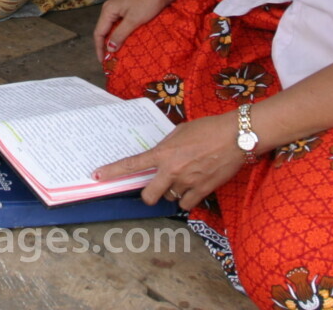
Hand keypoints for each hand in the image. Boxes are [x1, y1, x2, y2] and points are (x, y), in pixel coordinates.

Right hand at [92, 0, 179, 61]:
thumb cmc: (147, 3)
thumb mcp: (133, 21)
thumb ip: (119, 35)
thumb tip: (109, 48)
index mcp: (108, 9)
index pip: (98, 32)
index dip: (99, 48)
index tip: (103, 62)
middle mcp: (110, 6)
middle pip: (103, 28)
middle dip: (105, 44)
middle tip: (109, 59)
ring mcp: (118, 4)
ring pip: (111, 25)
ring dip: (113, 38)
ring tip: (116, 52)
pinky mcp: (126, 5)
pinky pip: (119, 21)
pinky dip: (119, 31)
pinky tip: (124, 38)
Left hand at [93, 113, 244, 208]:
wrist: (234, 136)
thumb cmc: (208, 128)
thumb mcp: (180, 131)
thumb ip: (168, 146)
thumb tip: (162, 157)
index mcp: (164, 153)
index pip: (133, 164)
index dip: (113, 171)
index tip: (98, 176)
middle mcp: (172, 170)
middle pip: (149, 195)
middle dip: (150, 194)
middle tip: (155, 188)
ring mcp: (187, 182)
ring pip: (171, 198)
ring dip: (173, 192)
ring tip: (185, 177)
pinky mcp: (203, 190)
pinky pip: (188, 204)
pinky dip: (188, 199)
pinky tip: (194, 187)